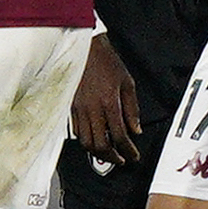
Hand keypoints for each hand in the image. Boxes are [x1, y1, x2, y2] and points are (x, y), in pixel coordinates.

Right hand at [70, 35, 140, 161]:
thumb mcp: (128, 83)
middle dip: (112, 157)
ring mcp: (80, 109)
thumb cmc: (107, 63)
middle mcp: (93, 109)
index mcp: (109, 103)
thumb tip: (135, 129)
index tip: (133, 155)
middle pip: (100, 145)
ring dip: (98, 153)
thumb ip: (132, 109)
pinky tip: (94, 139)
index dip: (128, 150)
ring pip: (86, 142)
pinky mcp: (71, 107)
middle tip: (121, 159)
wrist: (87, 49)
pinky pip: (77, 131)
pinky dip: (86, 140)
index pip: (120, 136)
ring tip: (107, 154)